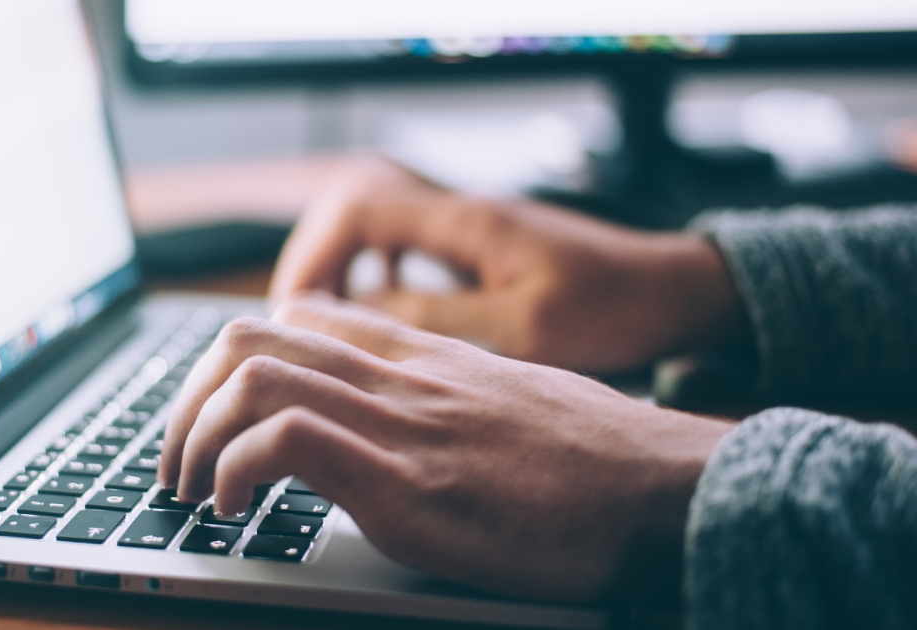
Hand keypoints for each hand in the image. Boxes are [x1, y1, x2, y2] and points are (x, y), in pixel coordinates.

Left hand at [160, 295, 732, 601]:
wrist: (670, 489)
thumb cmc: (599, 459)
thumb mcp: (510, 402)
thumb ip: (444, 397)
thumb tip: (398, 423)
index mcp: (423, 356)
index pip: (298, 316)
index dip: (233, 362)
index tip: (217, 417)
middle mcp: (401, 375)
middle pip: (250, 336)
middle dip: (187, 400)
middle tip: (178, 460)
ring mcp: (402, 424)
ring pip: (252, 376)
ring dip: (193, 435)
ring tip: (192, 490)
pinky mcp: (408, 485)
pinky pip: (286, 440)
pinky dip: (235, 470)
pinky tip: (236, 510)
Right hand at [270, 157, 746, 372]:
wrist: (675, 291)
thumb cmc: (613, 308)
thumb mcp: (522, 328)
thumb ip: (436, 319)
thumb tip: (355, 317)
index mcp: (465, 222)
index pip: (356, 210)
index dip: (313, 257)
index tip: (294, 311)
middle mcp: (460, 214)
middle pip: (354, 214)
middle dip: (316, 265)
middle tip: (297, 325)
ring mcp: (471, 230)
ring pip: (378, 233)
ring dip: (344, 272)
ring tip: (326, 327)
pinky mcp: (483, 251)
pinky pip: (408, 252)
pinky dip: (380, 280)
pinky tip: (382, 320)